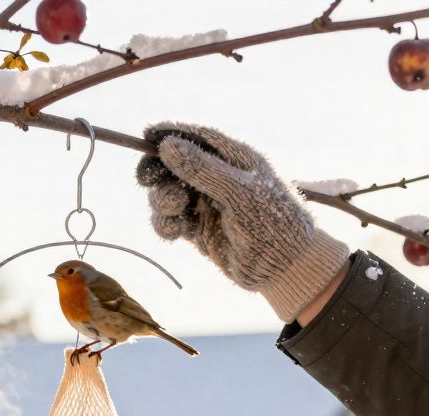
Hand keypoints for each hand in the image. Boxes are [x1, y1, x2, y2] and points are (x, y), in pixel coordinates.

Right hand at [137, 122, 349, 322]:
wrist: (282, 268)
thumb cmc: (272, 223)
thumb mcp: (238, 192)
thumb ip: (202, 169)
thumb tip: (167, 145)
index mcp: (235, 160)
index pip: (198, 139)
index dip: (171, 134)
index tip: (146, 134)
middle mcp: (218, 179)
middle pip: (175, 166)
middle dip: (159, 172)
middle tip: (146, 180)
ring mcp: (206, 205)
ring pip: (168, 194)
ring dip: (163, 201)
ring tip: (175, 211)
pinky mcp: (197, 230)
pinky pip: (170, 221)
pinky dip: (165, 225)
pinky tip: (173, 232)